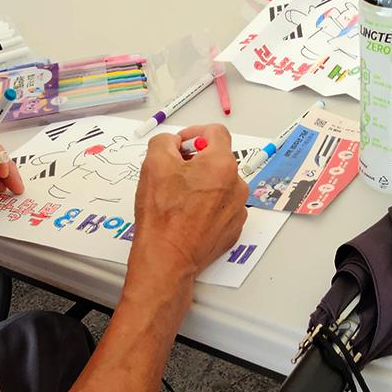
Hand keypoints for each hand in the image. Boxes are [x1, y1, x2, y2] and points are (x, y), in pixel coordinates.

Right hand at [128, 124, 247, 288]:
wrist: (167, 258)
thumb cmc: (163, 215)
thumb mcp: (154, 163)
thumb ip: (165, 141)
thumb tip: (173, 143)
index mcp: (222, 164)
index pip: (216, 133)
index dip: (195, 133)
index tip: (181, 144)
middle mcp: (237, 185)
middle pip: (218, 160)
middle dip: (196, 161)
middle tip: (173, 172)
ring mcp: (237, 209)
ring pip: (220, 184)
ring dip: (202, 184)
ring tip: (178, 198)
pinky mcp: (232, 228)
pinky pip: (221, 207)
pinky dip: (206, 205)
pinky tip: (187, 215)